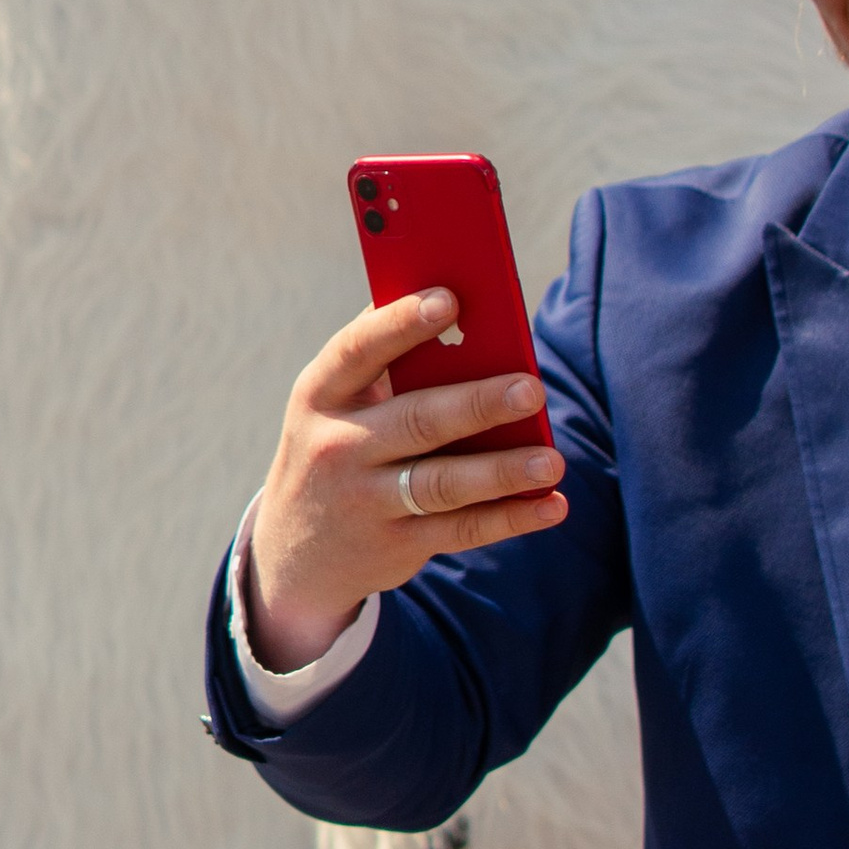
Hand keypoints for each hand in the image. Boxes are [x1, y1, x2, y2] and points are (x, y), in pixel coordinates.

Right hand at [244, 290, 566, 671]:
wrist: (297, 549)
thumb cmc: (341, 441)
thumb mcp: (339, 400)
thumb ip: (389, 356)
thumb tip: (466, 302)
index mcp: (322, 393)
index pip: (359, 349)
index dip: (402, 323)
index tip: (450, 300)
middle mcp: (338, 447)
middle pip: (416, 420)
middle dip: (477, 405)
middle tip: (532, 389)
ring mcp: (365, 501)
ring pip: (441, 484)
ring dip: (501, 472)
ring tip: (551, 461)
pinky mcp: (394, 545)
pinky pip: (459, 530)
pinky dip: (508, 518)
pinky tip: (551, 506)